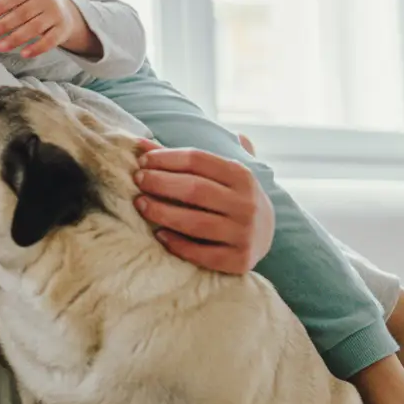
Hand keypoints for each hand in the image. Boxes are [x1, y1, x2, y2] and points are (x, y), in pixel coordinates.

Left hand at [0, 0, 92, 58]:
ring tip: (0, 47)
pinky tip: (23, 54)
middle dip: (4, 25)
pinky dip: (37, 48)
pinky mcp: (62, 30)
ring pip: (35, 28)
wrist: (66, 10)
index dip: (0, 6)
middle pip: (23, 13)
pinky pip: (49, 41)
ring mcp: (56, 15)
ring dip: (16, 38)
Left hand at [132, 143, 272, 273]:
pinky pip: (202, 254)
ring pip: (195, 223)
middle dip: (160, 183)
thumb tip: (141, 143)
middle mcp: (246, 204)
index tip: (143, 160)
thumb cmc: (231, 196)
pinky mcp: (239, 261)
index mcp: (242, 176)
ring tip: (140, 204)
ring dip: (162, 213)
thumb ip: (186, 158)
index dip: (167, 158)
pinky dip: (178, 245)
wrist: (266, 234)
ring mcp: (244, 233)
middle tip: (138, 180)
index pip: (198, 160)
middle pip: (194, 189)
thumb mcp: (220, 173)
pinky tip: (159, 235)